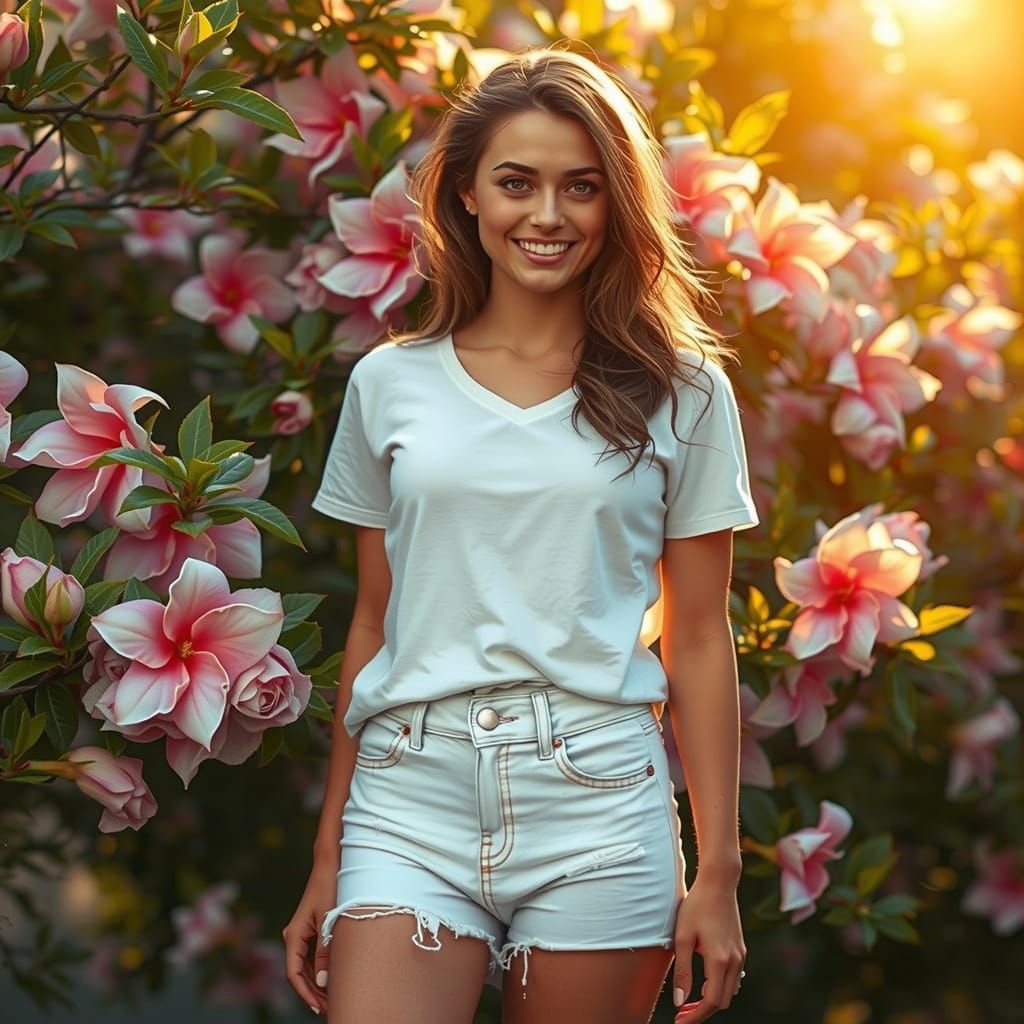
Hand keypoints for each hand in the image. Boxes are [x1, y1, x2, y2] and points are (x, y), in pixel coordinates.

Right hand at [282, 863, 338, 1015]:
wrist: (332, 864)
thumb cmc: (332, 888)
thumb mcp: (330, 921)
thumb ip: (325, 952)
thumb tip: (322, 982)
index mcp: (294, 934)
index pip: (293, 973)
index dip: (305, 993)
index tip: (319, 1007)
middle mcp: (294, 935)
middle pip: (298, 972)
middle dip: (312, 991)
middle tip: (329, 1008)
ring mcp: (301, 933)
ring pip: (304, 966)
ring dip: (315, 982)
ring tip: (331, 998)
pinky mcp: (310, 929)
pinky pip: (310, 956)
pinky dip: (319, 969)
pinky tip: (331, 979)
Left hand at [671, 876, 746, 1021]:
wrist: (719, 883)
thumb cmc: (696, 907)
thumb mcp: (682, 938)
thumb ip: (682, 972)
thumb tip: (679, 1001)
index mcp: (720, 960)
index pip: (711, 1001)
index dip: (696, 1016)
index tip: (680, 1021)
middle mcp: (735, 961)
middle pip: (722, 1001)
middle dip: (703, 1011)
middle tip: (682, 1013)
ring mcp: (740, 955)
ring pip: (730, 991)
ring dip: (712, 999)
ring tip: (690, 999)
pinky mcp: (740, 949)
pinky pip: (733, 978)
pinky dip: (719, 986)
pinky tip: (704, 981)